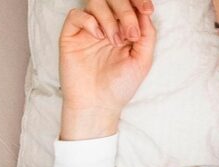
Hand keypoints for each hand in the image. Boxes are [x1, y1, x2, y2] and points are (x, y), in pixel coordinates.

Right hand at [58, 0, 155, 125]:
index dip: (138, 1)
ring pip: (96, 2)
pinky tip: (97, 36)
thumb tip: (145, 11)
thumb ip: (147, 35)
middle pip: (113, 0)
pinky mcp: (71, 36)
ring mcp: (88, 30)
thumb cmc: (120, 86)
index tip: (147, 10)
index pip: (130, 4)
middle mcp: (106, 26)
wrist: (98, 105)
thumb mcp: (143, 61)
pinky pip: (76, 14)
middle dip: (126, 12)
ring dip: (109, 18)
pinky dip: (89, 20)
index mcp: (124, 29)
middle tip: (130, 34)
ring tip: (114, 41)